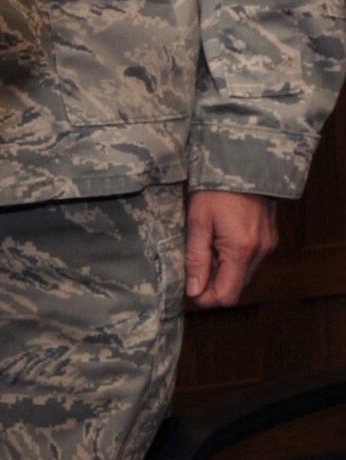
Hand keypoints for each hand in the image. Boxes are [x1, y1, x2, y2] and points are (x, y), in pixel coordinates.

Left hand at [184, 189, 276, 306]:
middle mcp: (260, 252)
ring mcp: (268, 246)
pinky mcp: (269, 240)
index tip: (189, 287)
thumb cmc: (216, 188)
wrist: (243, 162)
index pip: (227, 296)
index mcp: (241, 250)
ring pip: (243, 276)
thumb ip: (196, 258)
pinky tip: (220, 241)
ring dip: (223, 271)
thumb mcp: (198, 221)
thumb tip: (194, 290)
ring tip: (206, 247)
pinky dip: (234, 260)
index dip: (206, 298)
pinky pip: (250, 262)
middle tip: (194, 264)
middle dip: (213, 284)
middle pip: (236, 289)